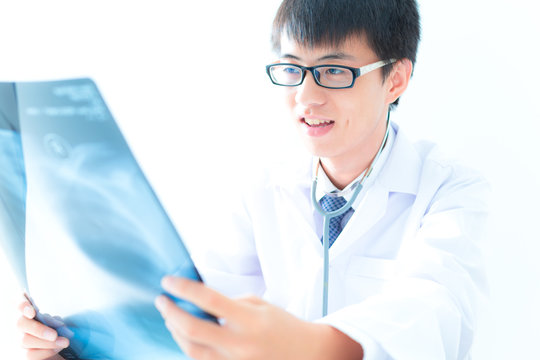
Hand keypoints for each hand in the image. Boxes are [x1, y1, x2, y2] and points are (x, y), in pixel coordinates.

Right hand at [17, 298, 68, 359]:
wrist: (55, 342)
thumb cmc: (55, 326)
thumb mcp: (55, 320)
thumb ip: (53, 320)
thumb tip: (57, 325)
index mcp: (27, 309)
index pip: (17, 301)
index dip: (22, 305)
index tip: (32, 312)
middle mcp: (20, 322)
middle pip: (20, 323)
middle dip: (38, 330)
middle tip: (54, 335)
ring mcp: (19, 337)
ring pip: (25, 340)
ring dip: (47, 343)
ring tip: (64, 342)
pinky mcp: (24, 351)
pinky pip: (30, 354)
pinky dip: (46, 351)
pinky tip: (58, 348)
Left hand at [155, 277, 363, 359]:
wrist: (307, 354)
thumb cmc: (284, 325)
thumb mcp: (260, 305)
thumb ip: (230, 304)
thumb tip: (200, 302)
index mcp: (249, 320)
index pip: (209, 301)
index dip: (185, 289)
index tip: (168, 281)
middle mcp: (239, 344)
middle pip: (192, 329)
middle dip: (171, 313)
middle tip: (161, 300)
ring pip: (191, 349)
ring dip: (175, 331)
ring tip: (170, 316)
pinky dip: (188, 346)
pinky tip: (184, 334)